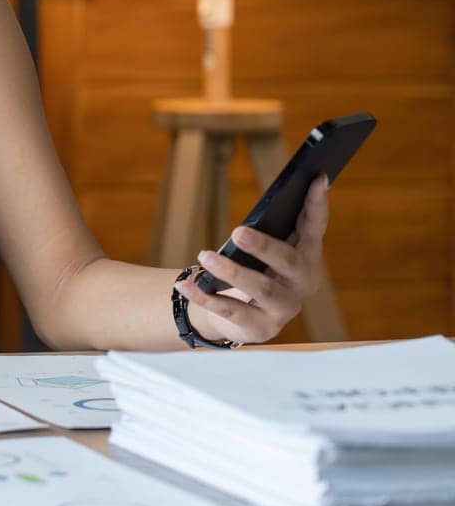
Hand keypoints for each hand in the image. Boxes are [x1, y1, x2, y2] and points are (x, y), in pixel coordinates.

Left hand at [174, 174, 329, 344]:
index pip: (315, 227)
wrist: (238, 315)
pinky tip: (186, 284)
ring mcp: (285, 307)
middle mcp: (302, 282)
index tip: (319, 177)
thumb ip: (263, 234)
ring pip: (260, 288)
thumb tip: (248, 223)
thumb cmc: (252, 270)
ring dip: (231, 271)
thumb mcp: (260, 251)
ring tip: (205, 256)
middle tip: (238, 231)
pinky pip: (230, 310)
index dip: (318, 204)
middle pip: (288, 261)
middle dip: (264, 246)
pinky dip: (204, 296)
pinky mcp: (261, 328)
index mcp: (306, 255)